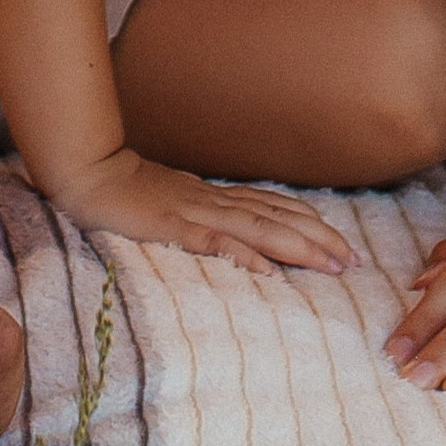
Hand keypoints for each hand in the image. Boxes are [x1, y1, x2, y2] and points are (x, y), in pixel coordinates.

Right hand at [44, 146, 351, 272]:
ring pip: (257, 229)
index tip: (345, 247)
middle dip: (319, 239)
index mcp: (217, 198)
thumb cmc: (132, 193)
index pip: (277, 210)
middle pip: (277, 219)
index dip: (314, 226)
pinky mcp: (171, 227)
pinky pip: (212, 242)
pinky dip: (243, 255)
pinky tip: (267, 272)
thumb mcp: (179, 205)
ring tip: (329, 265)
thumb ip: (210, 219)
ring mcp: (194, 213)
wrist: (90, 173)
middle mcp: (214, 202)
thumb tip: (246, 241)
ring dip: (297, 246)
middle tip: (354, 261)